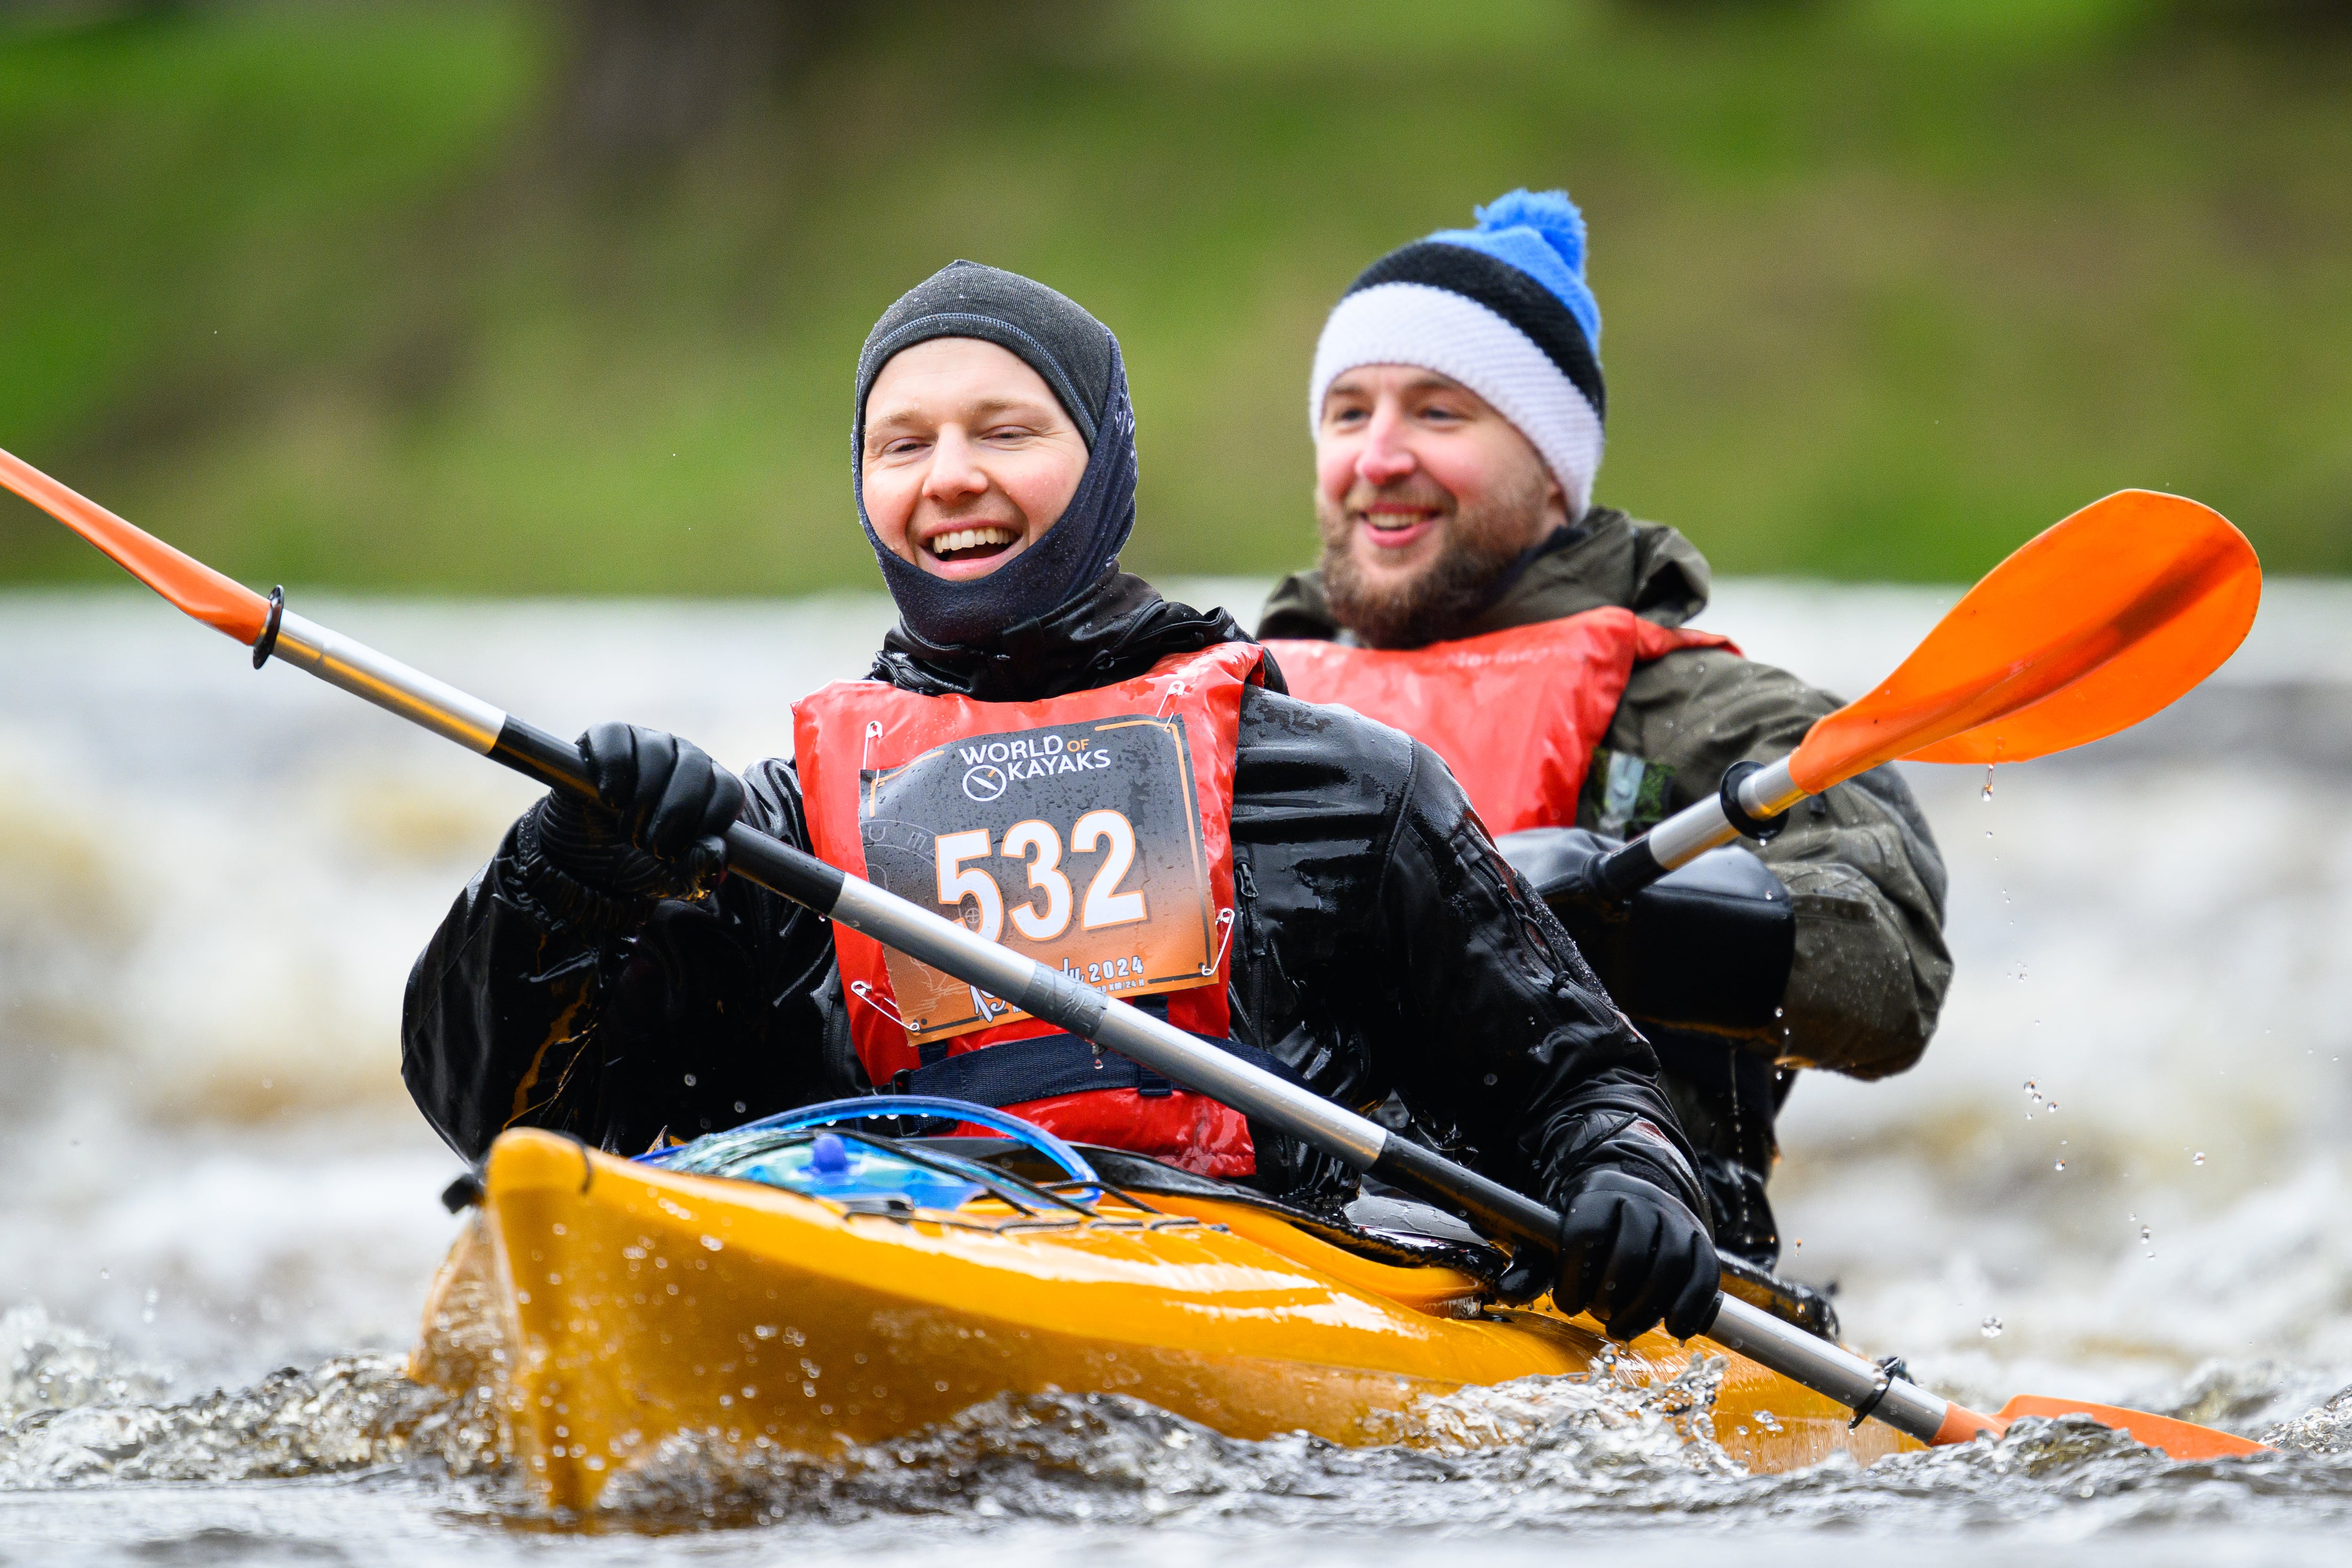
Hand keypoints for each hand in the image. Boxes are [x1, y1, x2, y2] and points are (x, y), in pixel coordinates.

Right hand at [534, 722, 744, 896]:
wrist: (582, 860)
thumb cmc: (634, 864)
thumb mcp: (668, 879)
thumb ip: (696, 871)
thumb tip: (716, 851)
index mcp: (711, 788)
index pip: (728, 790)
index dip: (709, 821)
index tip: (682, 849)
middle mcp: (685, 758)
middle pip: (696, 767)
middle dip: (675, 812)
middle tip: (652, 845)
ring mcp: (648, 742)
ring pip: (658, 753)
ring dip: (643, 799)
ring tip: (627, 829)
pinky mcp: (608, 737)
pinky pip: (616, 738)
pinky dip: (613, 768)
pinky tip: (611, 798)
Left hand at [1547, 1168, 1720, 1341]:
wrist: (1634, 1201)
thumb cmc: (1589, 1230)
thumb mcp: (1557, 1239)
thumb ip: (1533, 1267)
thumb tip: (1507, 1292)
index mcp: (1599, 1192)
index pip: (1587, 1232)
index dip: (1573, 1275)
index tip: (1567, 1303)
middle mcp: (1643, 1199)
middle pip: (1632, 1250)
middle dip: (1611, 1294)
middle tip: (1597, 1316)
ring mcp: (1677, 1219)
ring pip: (1670, 1264)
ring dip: (1645, 1308)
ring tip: (1621, 1330)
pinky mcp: (1702, 1243)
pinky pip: (1705, 1275)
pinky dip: (1691, 1306)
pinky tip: (1674, 1330)